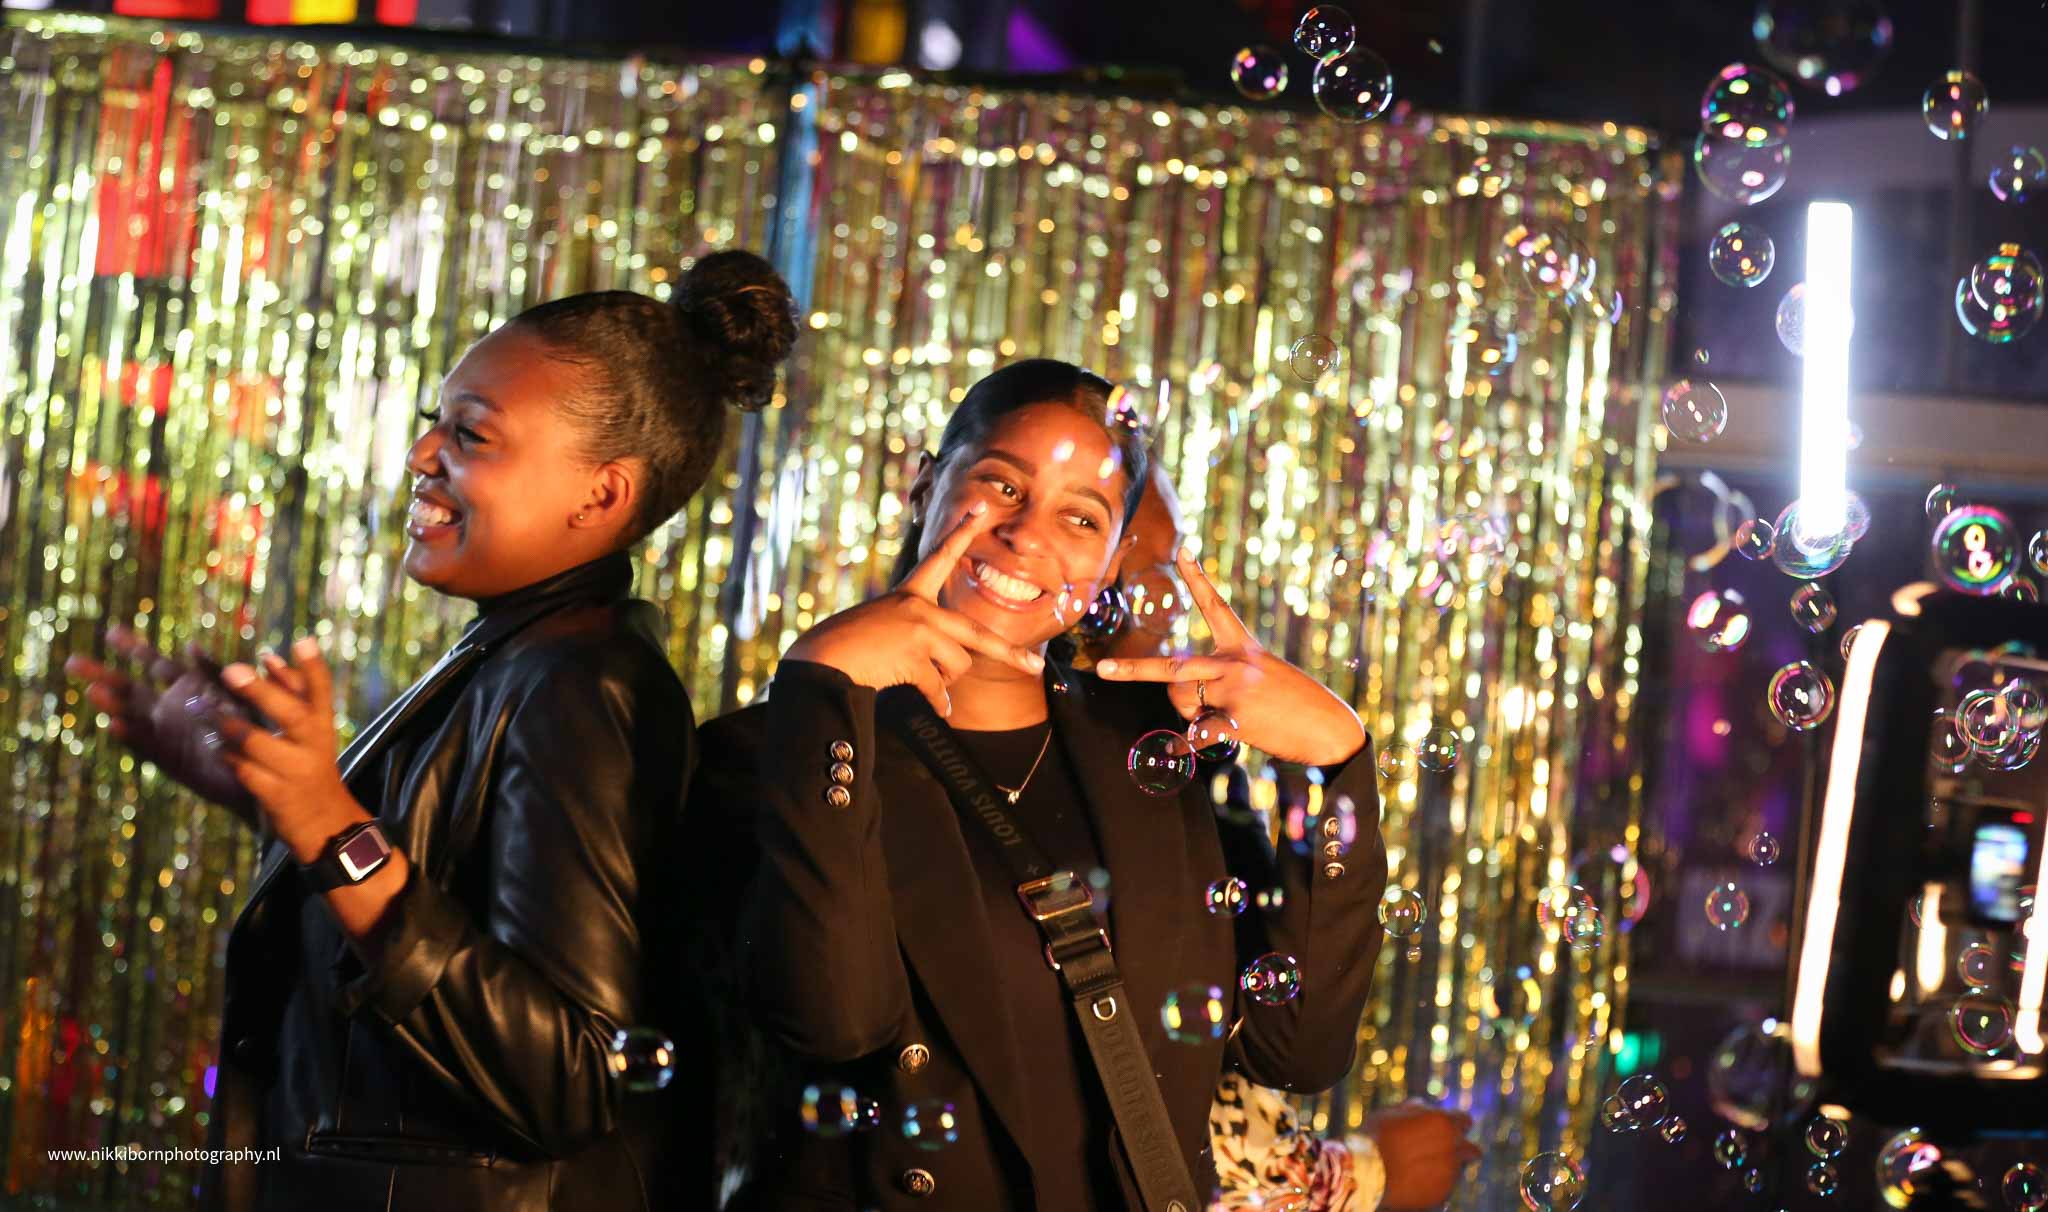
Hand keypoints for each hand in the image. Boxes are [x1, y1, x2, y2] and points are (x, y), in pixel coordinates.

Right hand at [64, 625, 259, 816]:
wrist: (264, 774)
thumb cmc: (253, 730)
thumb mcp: (238, 695)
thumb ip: (213, 673)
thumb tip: (190, 645)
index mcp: (187, 688)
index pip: (155, 663)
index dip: (134, 648)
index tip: (111, 632)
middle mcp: (170, 709)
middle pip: (131, 689)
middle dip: (104, 675)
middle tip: (72, 662)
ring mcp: (167, 734)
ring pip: (133, 716)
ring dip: (114, 705)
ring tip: (92, 692)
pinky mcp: (170, 759)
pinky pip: (147, 746)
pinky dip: (131, 736)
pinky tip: (113, 725)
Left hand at [213, 636, 364, 861]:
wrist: (325, 822)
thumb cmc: (309, 763)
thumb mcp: (313, 730)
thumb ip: (294, 692)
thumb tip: (268, 657)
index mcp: (322, 723)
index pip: (321, 690)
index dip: (313, 667)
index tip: (301, 641)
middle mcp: (313, 744)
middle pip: (290, 713)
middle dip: (260, 691)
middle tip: (231, 670)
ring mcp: (294, 770)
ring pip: (257, 743)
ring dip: (227, 725)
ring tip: (201, 707)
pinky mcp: (276, 794)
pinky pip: (244, 771)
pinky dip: (227, 757)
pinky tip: (215, 747)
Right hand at [783, 501, 1046, 716]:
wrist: (822, 661)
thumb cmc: (850, 649)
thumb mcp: (887, 630)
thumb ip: (920, 641)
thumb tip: (949, 689)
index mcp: (910, 594)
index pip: (939, 558)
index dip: (961, 533)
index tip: (979, 507)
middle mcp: (918, 606)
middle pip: (976, 634)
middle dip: (1009, 654)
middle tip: (1033, 668)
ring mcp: (919, 630)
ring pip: (957, 666)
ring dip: (941, 683)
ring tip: (913, 677)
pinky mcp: (915, 655)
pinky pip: (939, 689)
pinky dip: (938, 702)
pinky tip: (933, 707)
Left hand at [1093, 547, 1365, 765]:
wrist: (1329, 727)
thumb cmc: (1295, 703)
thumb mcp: (1260, 679)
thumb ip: (1221, 681)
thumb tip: (1184, 702)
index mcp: (1242, 647)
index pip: (1215, 605)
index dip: (1197, 578)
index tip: (1183, 549)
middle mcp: (1234, 662)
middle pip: (1171, 666)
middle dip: (1132, 670)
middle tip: (1102, 670)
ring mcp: (1234, 689)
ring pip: (1182, 702)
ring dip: (1191, 715)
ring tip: (1224, 718)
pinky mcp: (1236, 718)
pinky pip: (1196, 732)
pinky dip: (1184, 744)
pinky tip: (1175, 750)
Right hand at [1366, 1101, 1480, 1211]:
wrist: (1365, 1172)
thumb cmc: (1375, 1138)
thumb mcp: (1393, 1112)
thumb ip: (1416, 1109)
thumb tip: (1424, 1108)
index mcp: (1443, 1122)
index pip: (1465, 1121)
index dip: (1455, 1125)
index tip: (1446, 1130)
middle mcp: (1453, 1147)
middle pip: (1472, 1150)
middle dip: (1461, 1151)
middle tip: (1442, 1153)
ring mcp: (1449, 1173)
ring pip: (1457, 1170)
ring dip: (1445, 1168)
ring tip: (1418, 1168)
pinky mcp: (1442, 1194)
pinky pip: (1445, 1188)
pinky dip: (1435, 1184)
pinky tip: (1414, 1181)